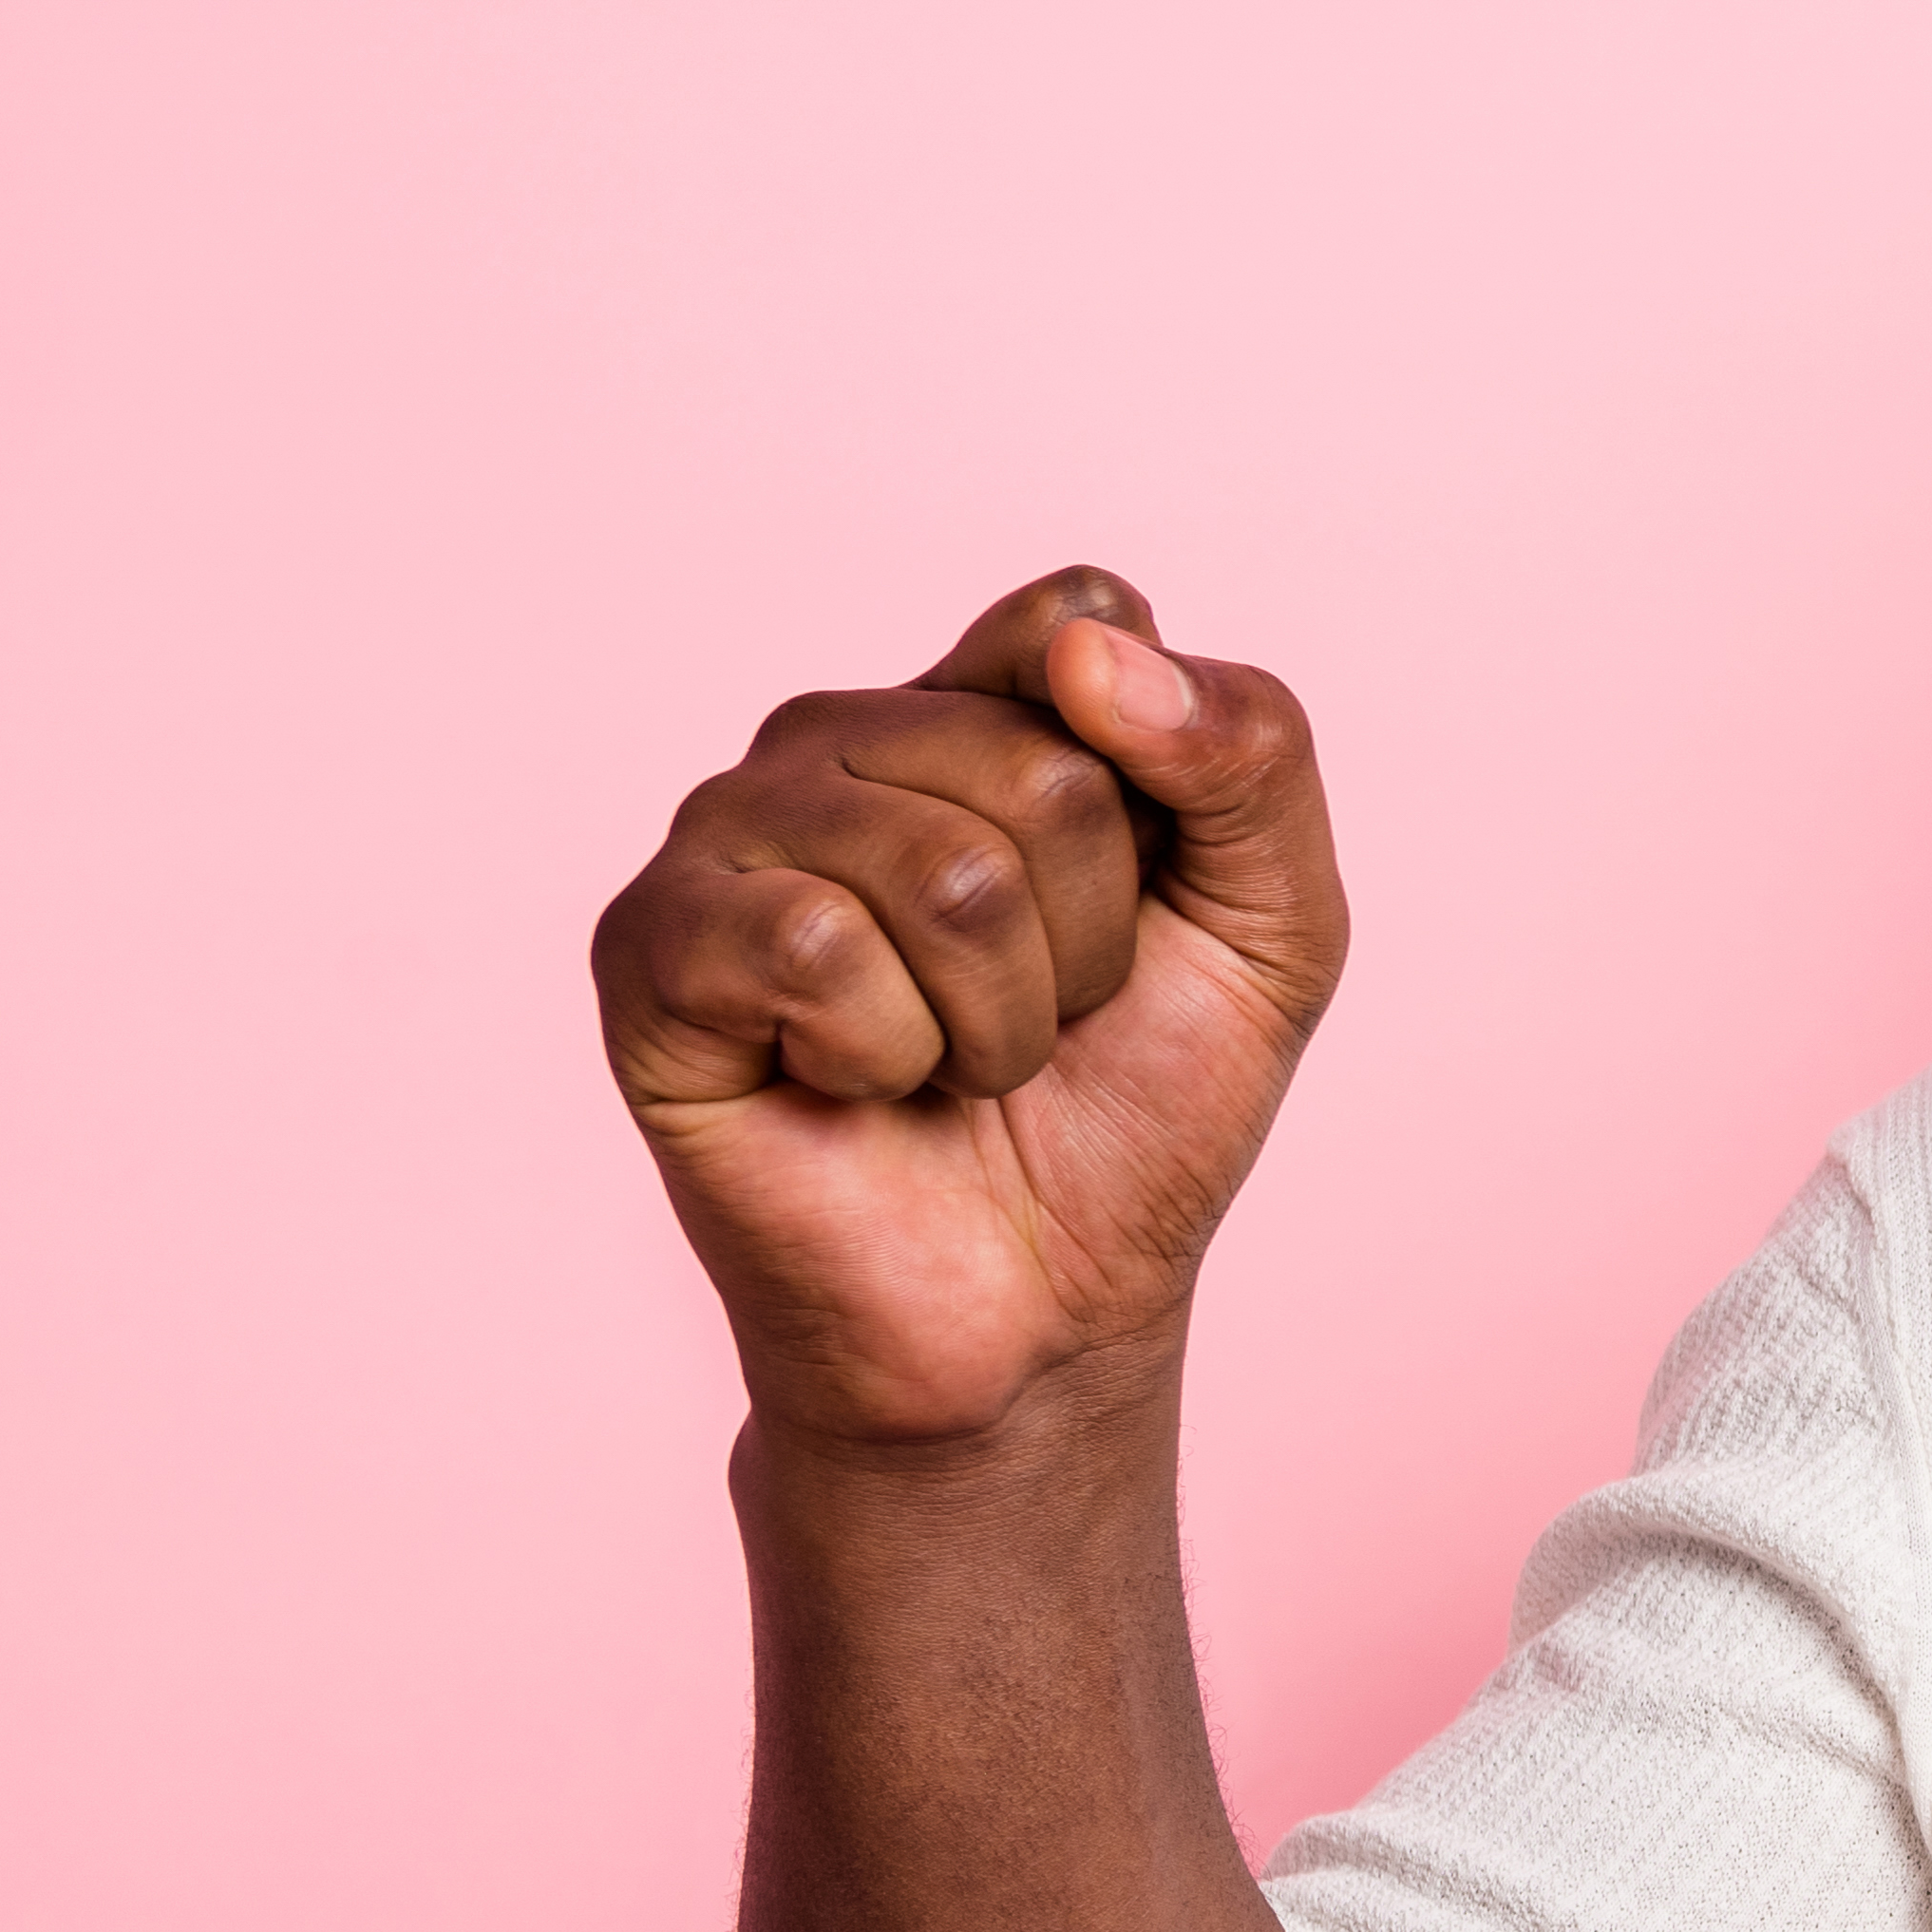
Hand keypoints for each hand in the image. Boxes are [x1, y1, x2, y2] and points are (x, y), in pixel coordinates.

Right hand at [587, 570, 1348, 1447]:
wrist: (1049, 1308)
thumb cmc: (1141, 1111)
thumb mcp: (1278, 926)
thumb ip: (1253, 754)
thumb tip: (1091, 649)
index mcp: (980, 705)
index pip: (1081, 623)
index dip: (1159, 792)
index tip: (1146, 901)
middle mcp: (841, 739)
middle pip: (1039, 765)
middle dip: (1092, 943)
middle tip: (1041, 1023)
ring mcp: (732, 835)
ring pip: (938, 867)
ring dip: (999, 1018)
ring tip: (954, 1065)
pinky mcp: (652, 947)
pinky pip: (811, 943)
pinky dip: (889, 1056)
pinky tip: (858, 1090)